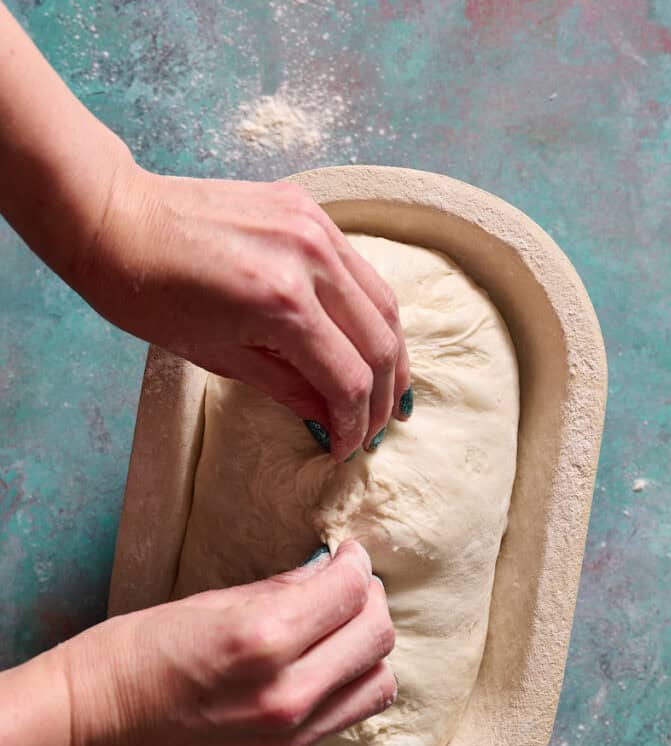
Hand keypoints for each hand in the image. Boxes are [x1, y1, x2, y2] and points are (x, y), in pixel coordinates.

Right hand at [61, 542, 395, 745]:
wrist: (82, 732)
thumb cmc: (127, 654)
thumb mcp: (203, 603)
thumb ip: (277, 590)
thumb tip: (326, 573)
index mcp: (262, 640)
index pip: (349, 592)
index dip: (356, 564)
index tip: (348, 555)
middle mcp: (286, 695)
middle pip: (378, 638)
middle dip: (370, 601)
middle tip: (350, 586)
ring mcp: (286, 740)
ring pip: (376, 686)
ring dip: (367, 650)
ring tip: (339, 631)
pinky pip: (341, 720)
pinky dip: (343, 688)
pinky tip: (316, 669)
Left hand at [80, 166, 409, 460]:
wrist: (116, 219)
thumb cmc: (149, 294)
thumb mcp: (219, 357)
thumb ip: (288, 387)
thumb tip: (331, 417)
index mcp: (282, 304)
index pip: (347, 378)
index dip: (353, 423)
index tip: (346, 448)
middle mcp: (311, 260)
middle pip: (379, 342)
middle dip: (384, 396)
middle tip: (376, 429)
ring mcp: (315, 226)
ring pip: (383, 302)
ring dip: (390, 353)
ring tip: (388, 390)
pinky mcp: (309, 209)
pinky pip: (359, 269)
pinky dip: (369, 310)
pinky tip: (365, 337)